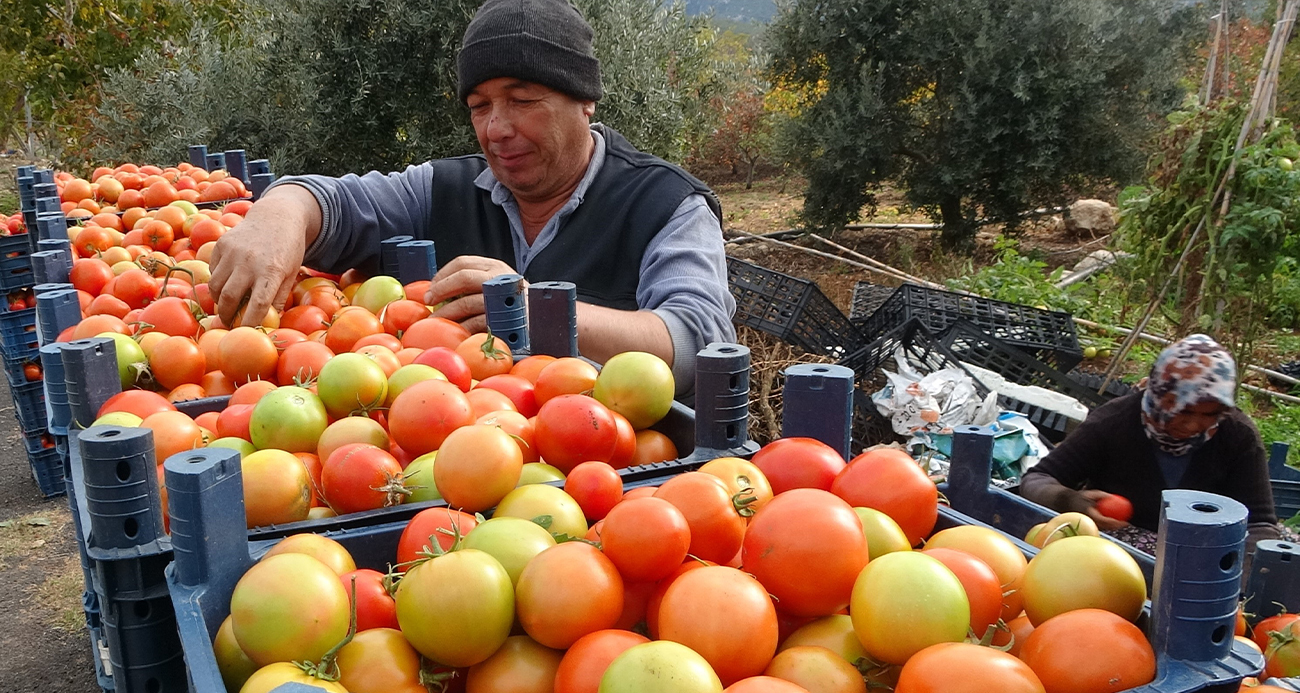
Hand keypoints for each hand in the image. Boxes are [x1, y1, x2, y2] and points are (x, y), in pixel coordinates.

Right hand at [209, 185, 320, 327]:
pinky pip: (213, 270)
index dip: (249, 323)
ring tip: (225, 306)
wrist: (277, 216)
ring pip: (215, 286)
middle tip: (228, 324)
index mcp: (271, 272)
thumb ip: (279, 296)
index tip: (245, 333)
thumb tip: (269, 321)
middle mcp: (248, 262)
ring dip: (218, 300)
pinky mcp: (221, 244)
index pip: (257, 305)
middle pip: (229, 298)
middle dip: (226, 316)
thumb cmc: (289, 249)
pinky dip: (217, 280)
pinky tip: (226, 282)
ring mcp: (232, 252)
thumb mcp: (292, 273)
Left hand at [424, 255, 521, 333]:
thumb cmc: (511, 306)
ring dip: (446, 313)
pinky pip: (476, 323)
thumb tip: (436, 291)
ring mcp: (503, 299)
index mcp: (495, 267)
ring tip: (435, 321)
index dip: (441, 275)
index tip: (430, 288)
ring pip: (466, 302)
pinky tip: (455, 331)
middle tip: (428, 301)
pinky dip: (462, 327)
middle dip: (440, 289)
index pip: (462, 263)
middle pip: (463, 277)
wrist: (539, 324)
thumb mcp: (495, 286)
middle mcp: (500, 278)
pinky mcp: (504, 319)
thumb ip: (472, 284)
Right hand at [1079, 489, 1129, 531]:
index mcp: (1089, 513)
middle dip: (1115, 526)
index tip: (1123, 520)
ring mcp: (1086, 524)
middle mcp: (1088, 520)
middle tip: (1125, 523)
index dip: (1114, 522)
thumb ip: (1104, 496)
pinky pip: (1099, 527)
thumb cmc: (1081, 496)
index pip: (1104, 520)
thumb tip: (1115, 498)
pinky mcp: (1087, 526)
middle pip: (1105, 527)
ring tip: (1121, 524)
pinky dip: (1107, 526)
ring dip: (1112, 527)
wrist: (1067, 502)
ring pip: (1102, 528)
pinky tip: (1113, 523)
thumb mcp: (1093, 494)